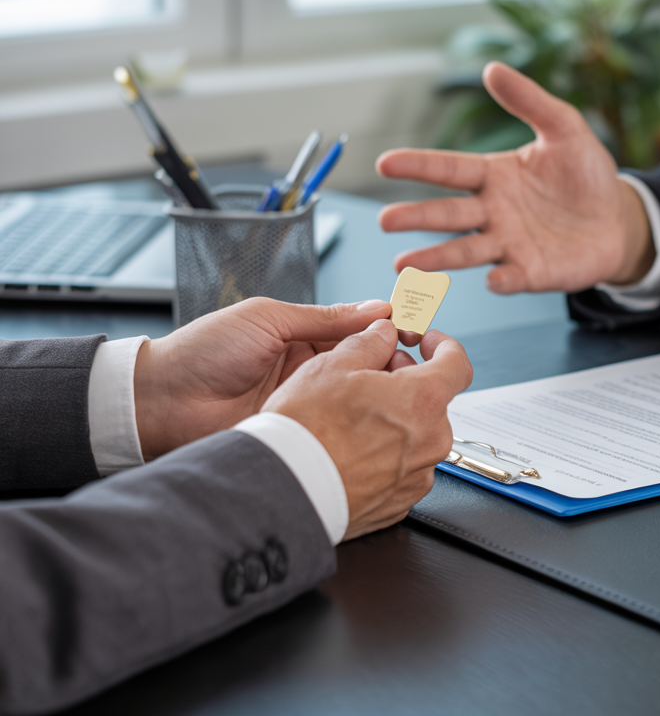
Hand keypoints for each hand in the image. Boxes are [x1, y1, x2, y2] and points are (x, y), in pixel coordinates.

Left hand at [134, 298, 394, 460]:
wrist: (160, 404)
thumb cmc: (202, 353)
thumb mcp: (267, 319)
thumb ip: (324, 316)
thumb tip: (376, 309)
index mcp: (303, 336)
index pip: (361, 330)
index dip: (391, 330)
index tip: (418, 331)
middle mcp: (311, 369)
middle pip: (368, 365)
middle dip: (394, 364)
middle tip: (412, 367)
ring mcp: (309, 403)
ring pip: (360, 397)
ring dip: (380, 393)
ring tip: (399, 390)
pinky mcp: (303, 432)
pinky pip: (339, 427)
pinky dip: (360, 423)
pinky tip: (377, 420)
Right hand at [262, 320, 472, 539]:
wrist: (285, 490)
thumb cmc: (306, 429)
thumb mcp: (332, 366)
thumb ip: (370, 343)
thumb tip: (383, 334)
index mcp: (423, 400)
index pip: (458, 364)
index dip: (443, 346)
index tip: (427, 342)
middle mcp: (432, 440)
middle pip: (432, 401)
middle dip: (407, 383)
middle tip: (372, 377)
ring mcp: (418, 475)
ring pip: (417, 435)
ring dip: (396, 421)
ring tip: (353, 418)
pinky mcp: (402, 501)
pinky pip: (402, 467)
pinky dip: (385, 454)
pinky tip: (352, 450)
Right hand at [375, 61, 653, 292]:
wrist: (618, 219)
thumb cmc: (586, 174)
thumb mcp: (565, 129)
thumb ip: (530, 101)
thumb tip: (492, 68)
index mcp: (494, 176)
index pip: (449, 169)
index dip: (418, 165)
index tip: (384, 162)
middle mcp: (492, 212)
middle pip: (448, 214)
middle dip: (416, 217)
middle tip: (384, 220)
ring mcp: (509, 245)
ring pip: (466, 252)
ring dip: (436, 258)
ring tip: (403, 265)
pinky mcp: (531, 273)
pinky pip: (512, 277)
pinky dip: (501, 279)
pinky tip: (493, 278)